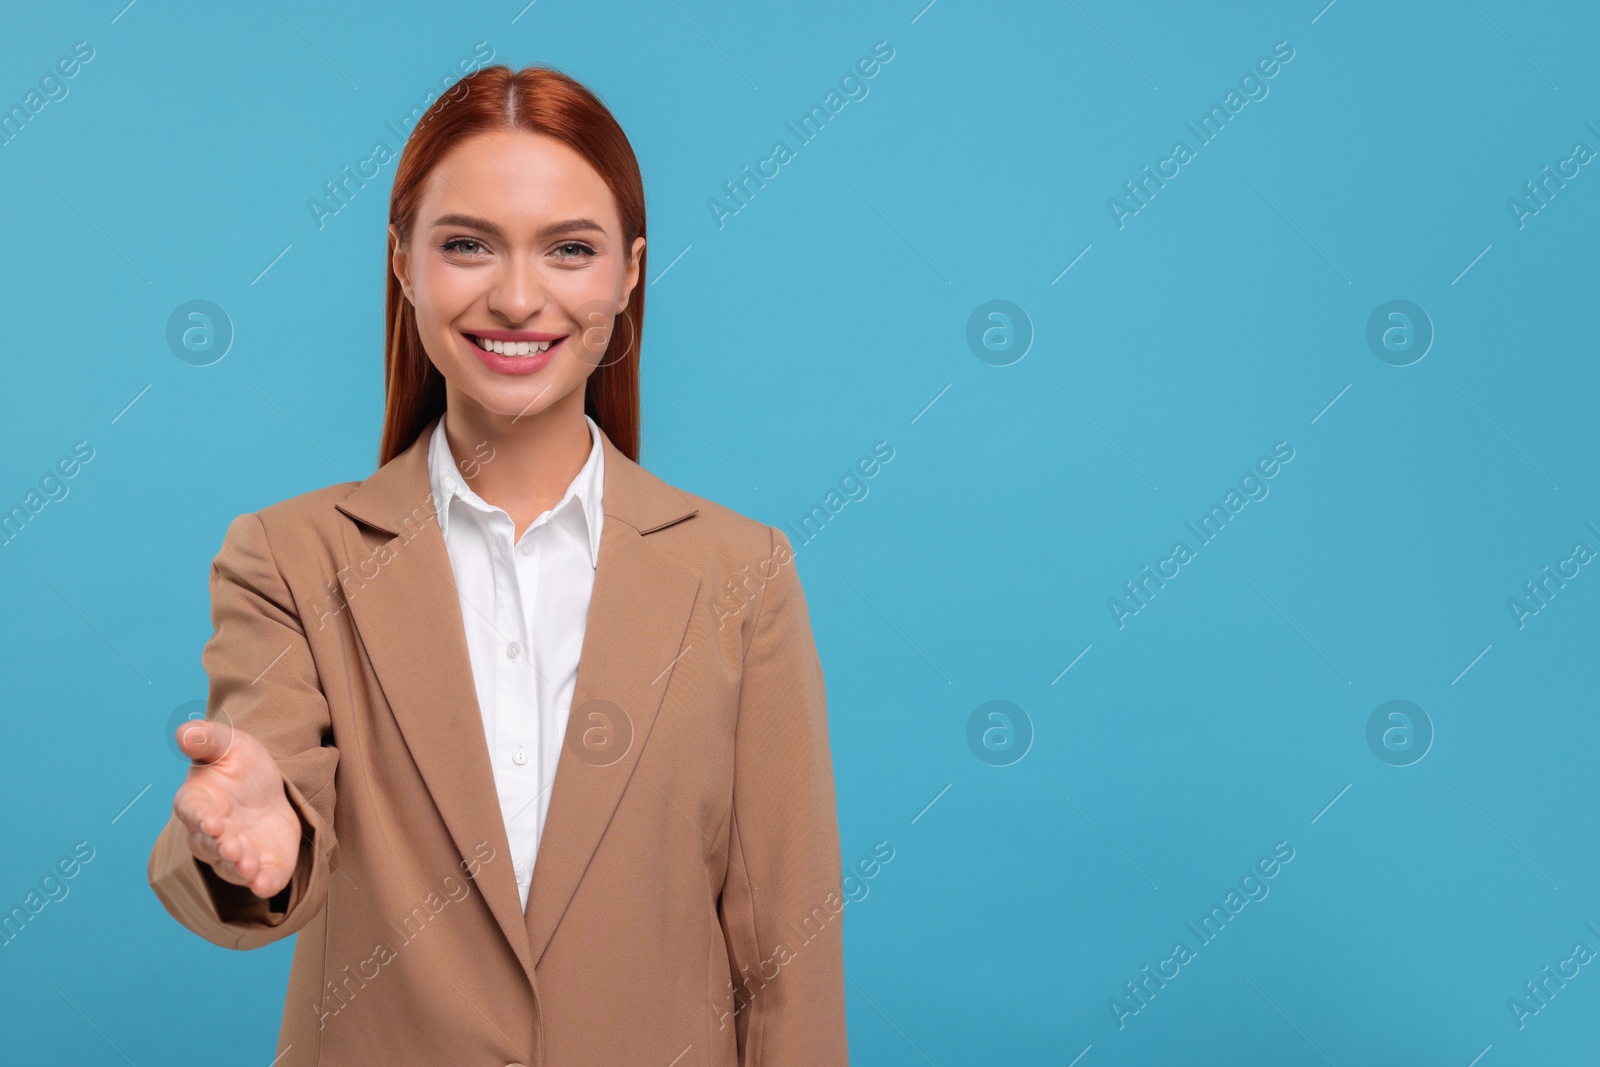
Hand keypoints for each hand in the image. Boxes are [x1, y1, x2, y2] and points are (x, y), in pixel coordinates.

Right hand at [172, 719, 301, 900]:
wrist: (271, 787)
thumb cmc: (239, 765)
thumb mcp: (229, 744)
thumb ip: (207, 739)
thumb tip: (183, 732)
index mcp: (198, 802)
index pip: (194, 812)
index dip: (202, 818)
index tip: (212, 822)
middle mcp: (210, 834)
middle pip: (211, 845)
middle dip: (222, 848)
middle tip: (233, 848)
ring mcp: (235, 852)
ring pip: (231, 867)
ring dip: (240, 868)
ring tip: (249, 867)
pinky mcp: (262, 864)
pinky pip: (259, 879)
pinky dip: (262, 883)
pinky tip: (265, 884)